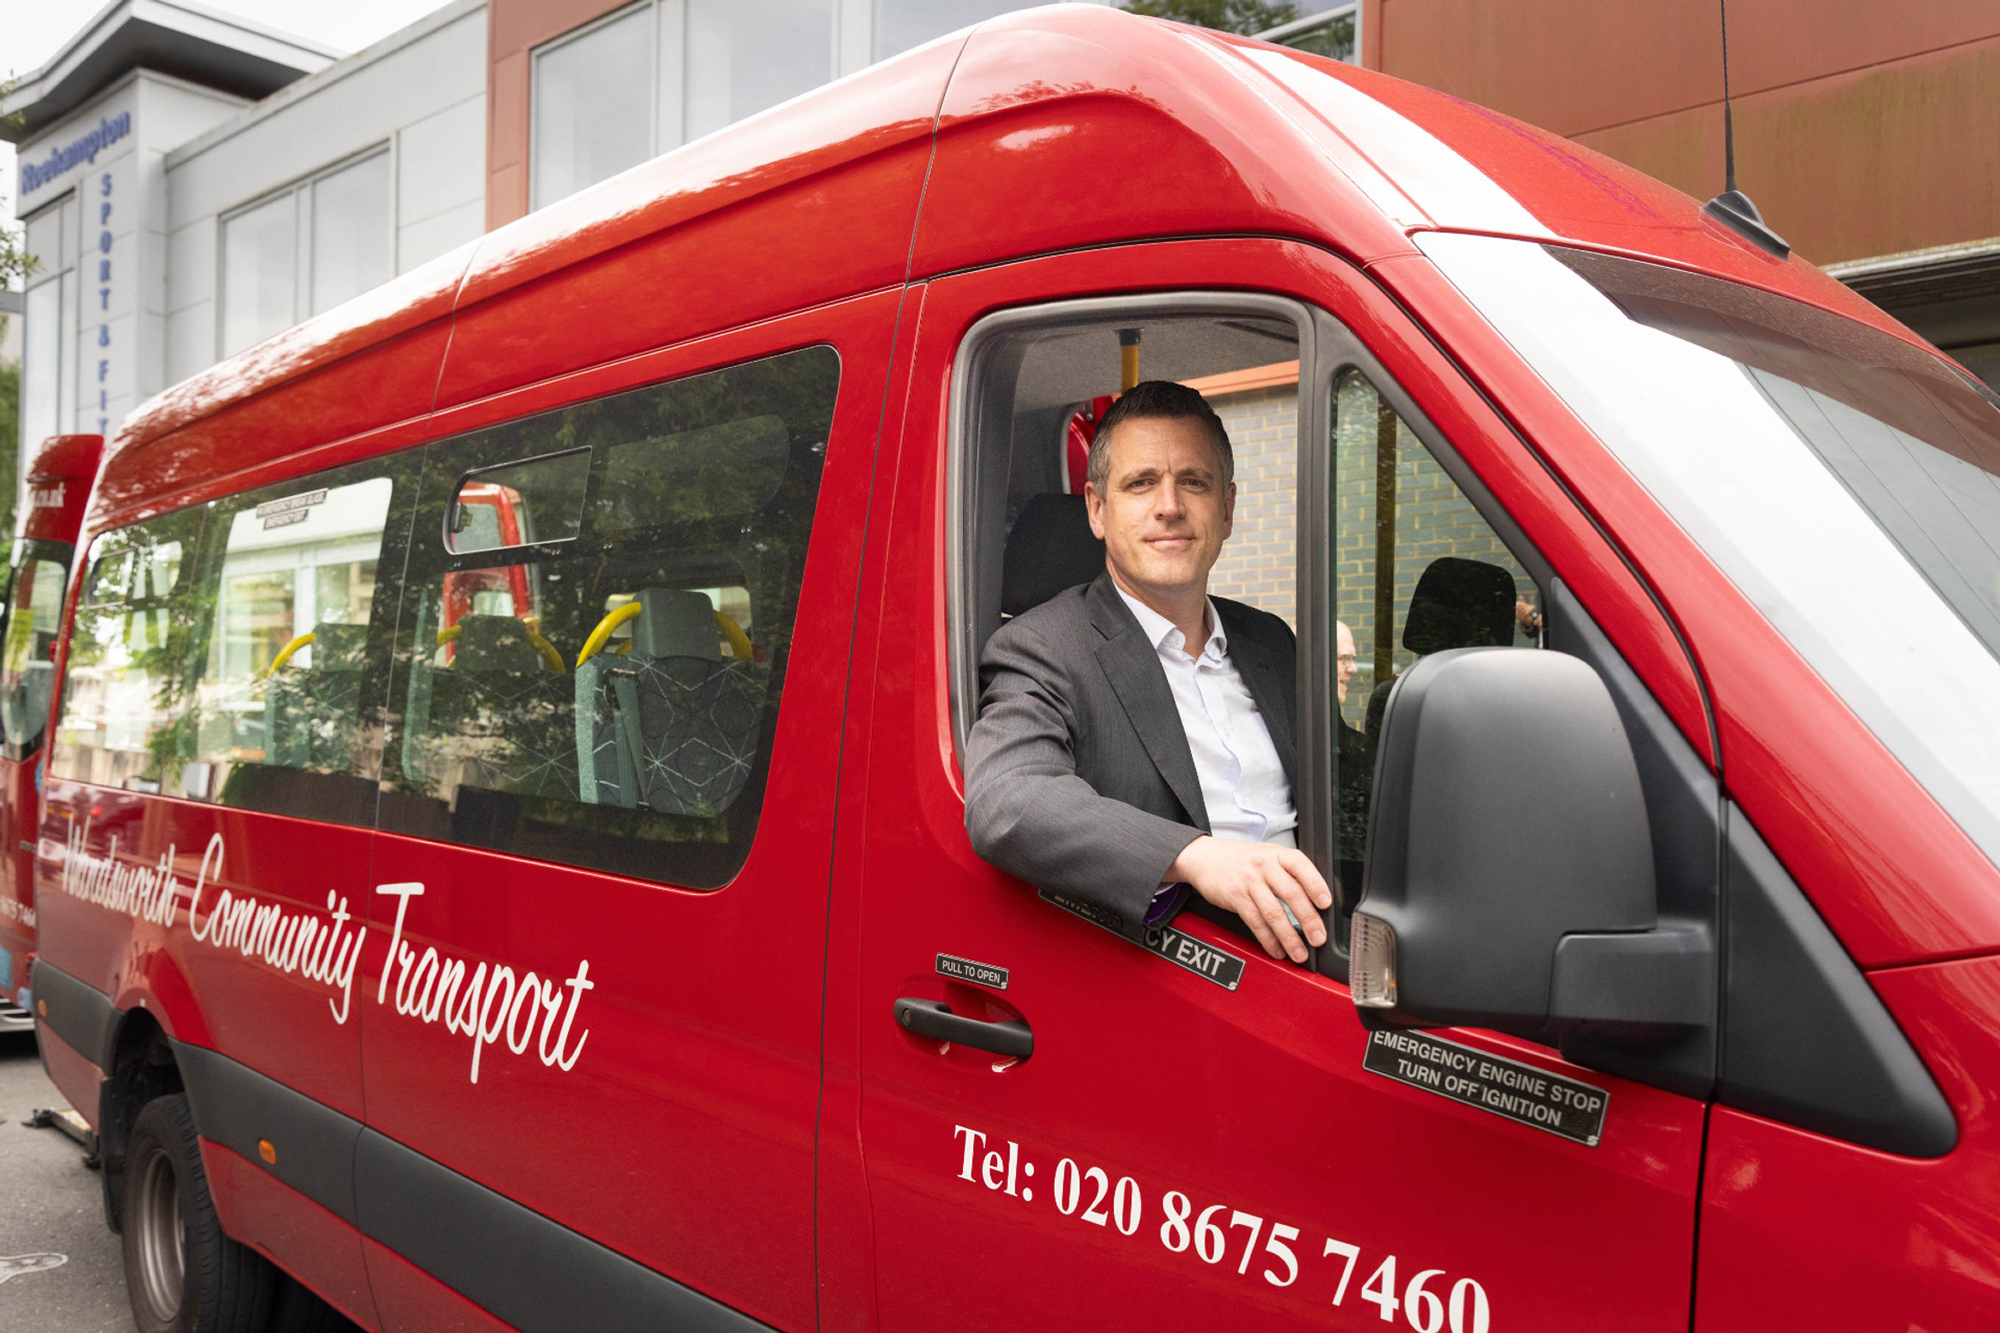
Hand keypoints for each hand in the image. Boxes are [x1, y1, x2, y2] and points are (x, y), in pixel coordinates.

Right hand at [1168, 837, 1331, 963]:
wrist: (1204, 857)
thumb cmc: (1241, 859)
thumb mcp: (1268, 855)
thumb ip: (1289, 873)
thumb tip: (1315, 900)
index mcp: (1278, 854)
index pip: (1301, 867)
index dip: (1316, 885)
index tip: (1326, 904)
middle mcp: (1265, 866)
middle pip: (1291, 894)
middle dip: (1308, 919)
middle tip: (1318, 938)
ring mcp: (1249, 882)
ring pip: (1273, 912)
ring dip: (1288, 937)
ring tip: (1299, 953)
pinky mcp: (1236, 897)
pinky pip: (1255, 922)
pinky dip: (1267, 939)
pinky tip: (1276, 949)